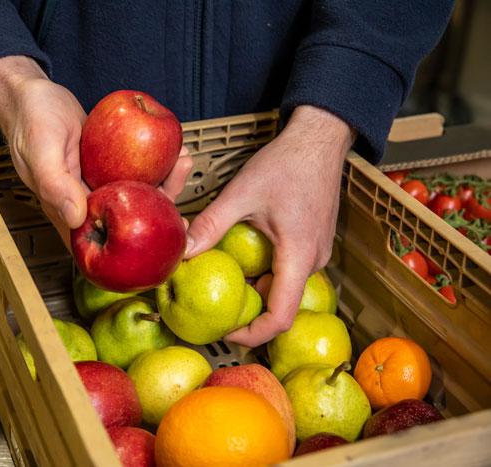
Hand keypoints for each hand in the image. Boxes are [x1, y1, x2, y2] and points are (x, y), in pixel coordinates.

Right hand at [0, 56, 191, 248]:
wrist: (33, 95)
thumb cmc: (30, 120)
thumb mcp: (41, 150)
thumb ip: (55, 184)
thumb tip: (77, 218)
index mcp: (67, 209)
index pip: (102, 239)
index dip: (132, 245)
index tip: (163, 238)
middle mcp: (86, 201)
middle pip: (127, 218)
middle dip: (159, 209)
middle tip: (181, 195)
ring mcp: (99, 184)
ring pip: (136, 195)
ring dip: (163, 183)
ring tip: (183, 161)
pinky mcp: (108, 167)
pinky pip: (136, 172)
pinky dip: (156, 164)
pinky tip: (175, 152)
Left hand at [184, 105, 355, 346]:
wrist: (319, 140)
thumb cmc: (285, 163)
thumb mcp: (241, 193)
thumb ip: (211, 224)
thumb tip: (182, 253)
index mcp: (299, 256)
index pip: (280, 316)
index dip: (252, 334)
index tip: (225, 334)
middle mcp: (313, 261)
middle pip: (280, 304)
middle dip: (247, 310)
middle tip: (212, 305)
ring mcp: (316, 253)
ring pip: (283, 286)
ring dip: (254, 288)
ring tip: (221, 279)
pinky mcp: (312, 243)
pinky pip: (287, 270)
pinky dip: (264, 272)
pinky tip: (240, 258)